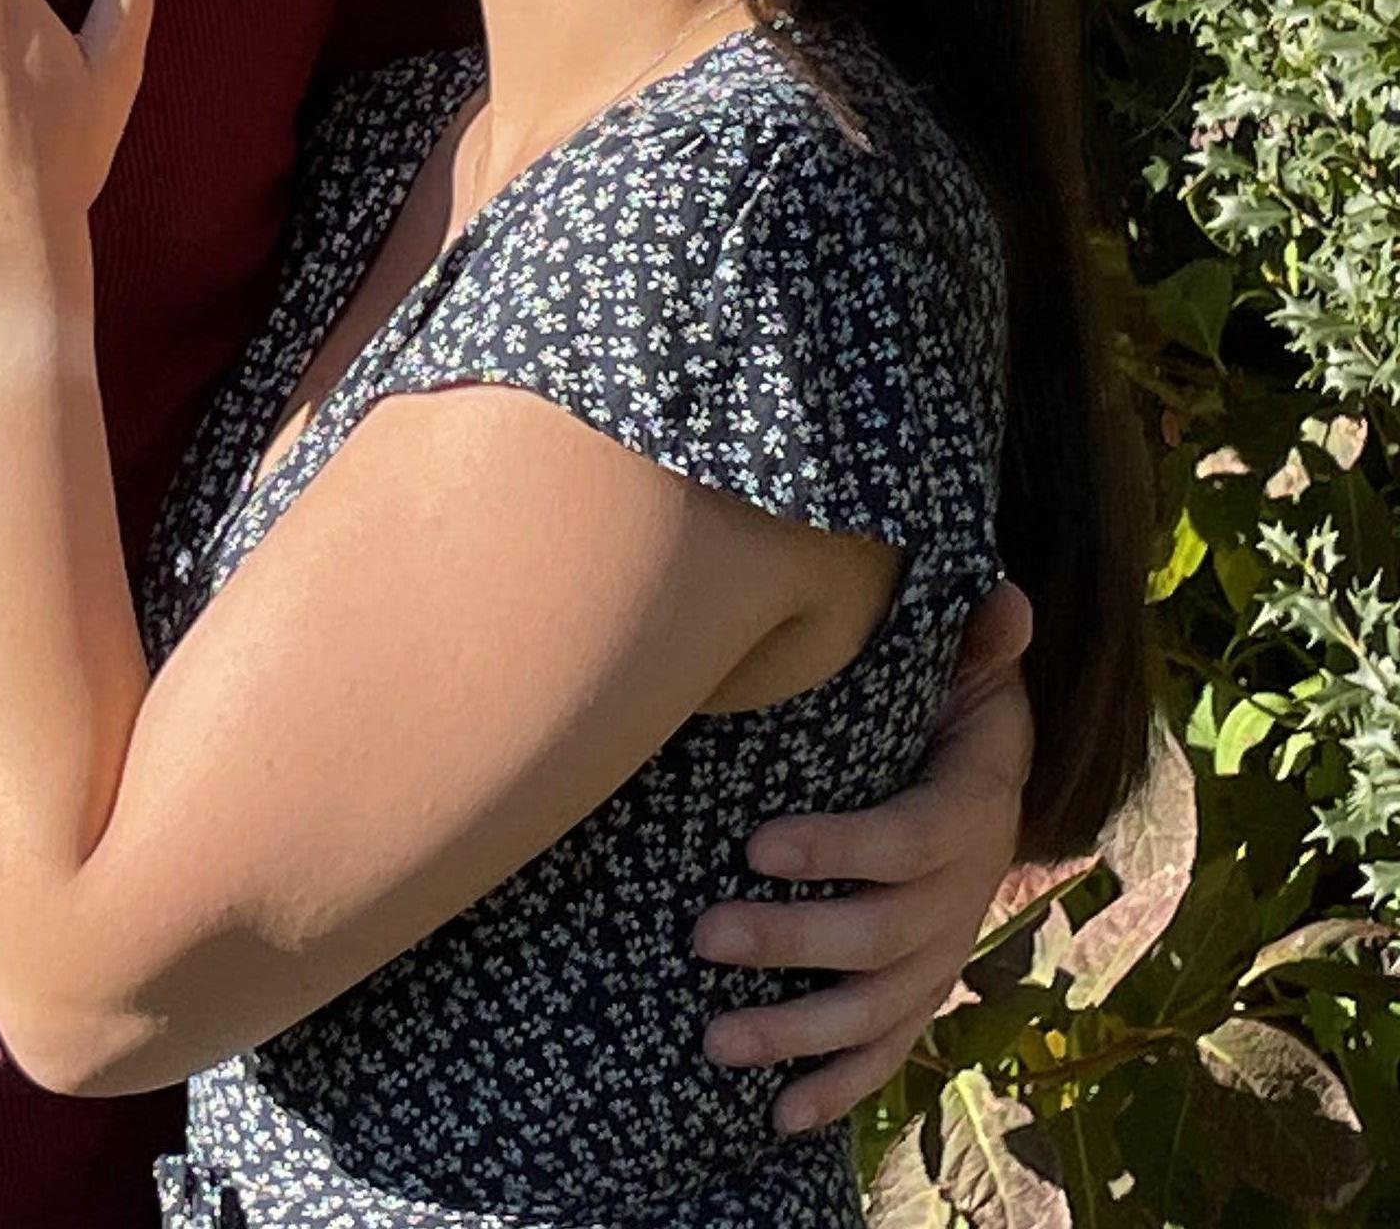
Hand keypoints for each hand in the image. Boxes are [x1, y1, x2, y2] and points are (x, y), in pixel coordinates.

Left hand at [692, 580, 1035, 1129]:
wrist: (989, 781)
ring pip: (876, 1007)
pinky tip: (780, 1118)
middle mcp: (962, 898)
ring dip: (798, 1031)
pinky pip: (888, 1052)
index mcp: (971, 814)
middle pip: (880, 935)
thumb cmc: (951, 713)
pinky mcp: (922, 991)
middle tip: (702, 934)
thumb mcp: (969, 674)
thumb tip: (1009, 593)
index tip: (756, 843)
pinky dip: (840, 1088)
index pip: (909, 839)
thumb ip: (979, 642)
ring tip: (715, 1042)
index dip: (840, 845)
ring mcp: (942, 954)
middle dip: (791, 940)